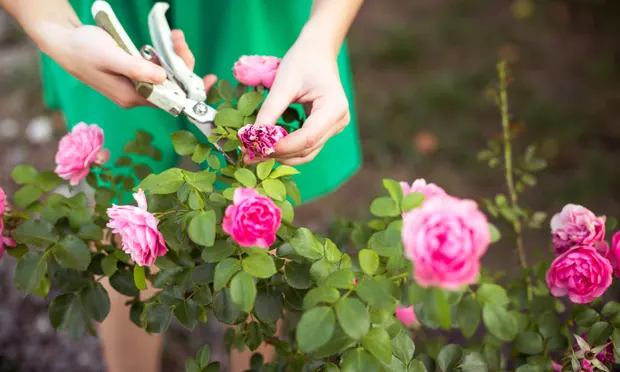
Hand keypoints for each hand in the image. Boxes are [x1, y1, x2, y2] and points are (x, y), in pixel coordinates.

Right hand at [41, 26, 215, 108]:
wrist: (63, 42)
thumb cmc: (83, 49)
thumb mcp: (111, 57)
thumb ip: (136, 69)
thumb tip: (163, 79)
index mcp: (131, 97)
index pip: (170, 100)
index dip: (191, 91)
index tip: (209, 80)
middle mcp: (136, 95)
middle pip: (172, 86)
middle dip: (181, 64)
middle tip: (179, 39)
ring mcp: (136, 84)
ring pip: (167, 75)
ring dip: (174, 56)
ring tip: (174, 35)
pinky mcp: (135, 73)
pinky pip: (158, 68)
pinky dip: (165, 55)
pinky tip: (167, 40)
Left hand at [250, 38, 350, 165]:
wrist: (317, 51)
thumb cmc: (302, 61)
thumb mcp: (283, 83)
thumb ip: (270, 111)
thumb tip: (252, 136)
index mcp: (334, 107)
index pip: (308, 137)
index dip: (283, 147)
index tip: (257, 148)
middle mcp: (339, 121)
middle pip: (308, 148)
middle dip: (279, 154)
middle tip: (249, 155)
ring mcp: (335, 127)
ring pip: (308, 152)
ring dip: (282, 156)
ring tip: (256, 153)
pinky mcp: (326, 129)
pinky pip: (307, 146)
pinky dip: (288, 149)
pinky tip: (269, 147)